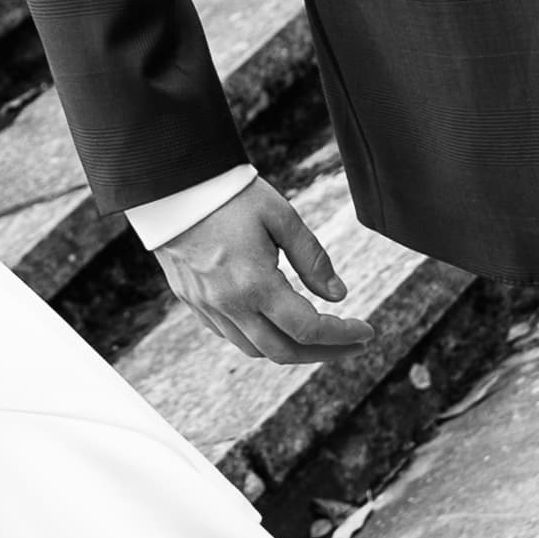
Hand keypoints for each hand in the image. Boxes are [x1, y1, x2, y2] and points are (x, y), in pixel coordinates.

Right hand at [153, 174, 369, 361]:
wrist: (172, 184)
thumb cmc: (230, 194)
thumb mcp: (282, 217)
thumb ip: (312, 258)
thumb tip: (338, 295)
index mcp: (254, 284)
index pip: (307, 329)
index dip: (342, 335)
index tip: (366, 332)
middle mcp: (228, 304)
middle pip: (283, 351)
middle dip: (323, 353)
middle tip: (350, 343)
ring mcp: (206, 306)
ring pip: (254, 349)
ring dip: (290, 349)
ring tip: (317, 336)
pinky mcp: (192, 300)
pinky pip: (229, 334)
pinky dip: (258, 337)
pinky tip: (274, 322)